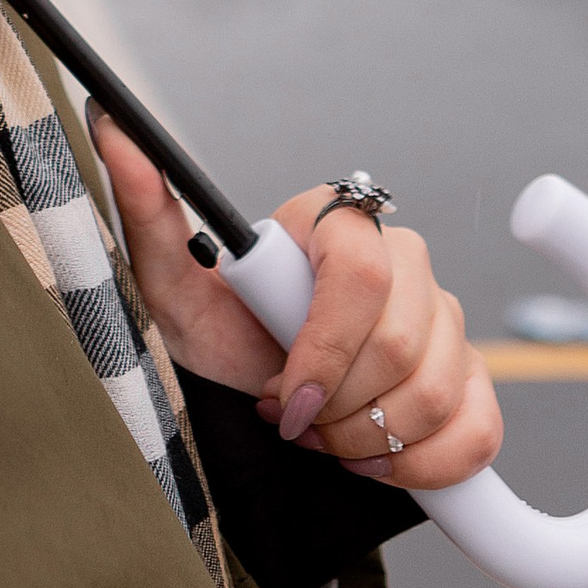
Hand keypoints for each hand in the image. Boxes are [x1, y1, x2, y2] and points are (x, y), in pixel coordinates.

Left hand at [92, 115, 502, 492]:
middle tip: (293, 424)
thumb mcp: (171, 286)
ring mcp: (441, 316)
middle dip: (339, 407)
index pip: (361, 276)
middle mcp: (399, 258)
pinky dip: (426, 465)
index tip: (280, 401)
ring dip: (372, 441)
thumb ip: (146, 206)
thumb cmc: (214, 337)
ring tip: (322, 440)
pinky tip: (375, 463)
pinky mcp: (468, 376)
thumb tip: (109, 122)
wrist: (251, 408)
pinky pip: (477, 426)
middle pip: (404, 340)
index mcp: (334, 223)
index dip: (324, 350)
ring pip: (440, 387)